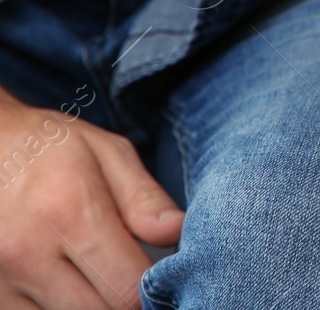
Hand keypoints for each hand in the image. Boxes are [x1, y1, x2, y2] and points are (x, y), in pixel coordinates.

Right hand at [0, 91, 182, 308]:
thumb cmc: (51, 148)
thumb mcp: (108, 154)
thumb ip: (144, 199)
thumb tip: (178, 232)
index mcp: (69, 212)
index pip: (127, 286)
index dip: (152, 289)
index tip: (160, 276)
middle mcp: (28, 252)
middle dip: (124, 300)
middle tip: (128, 273)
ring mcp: (0, 279)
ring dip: (91, 305)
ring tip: (97, 272)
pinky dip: (59, 308)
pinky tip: (70, 282)